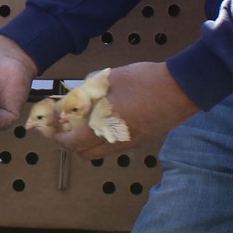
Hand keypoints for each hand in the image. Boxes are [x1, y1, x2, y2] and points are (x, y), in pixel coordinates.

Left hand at [53, 62, 197, 158]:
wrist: (181, 88)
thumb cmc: (146, 81)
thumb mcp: (111, 79)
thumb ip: (89, 88)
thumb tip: (76, 94)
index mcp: (106, 126)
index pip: (73, 143)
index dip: (59, 137)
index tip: (51, 129)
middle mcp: (116, 140)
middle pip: (85, 153)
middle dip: (70, 144)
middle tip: (63, 129)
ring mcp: (130, 142)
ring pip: (101, 151)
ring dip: (86, 143)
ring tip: (82, 125)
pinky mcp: (141, 139)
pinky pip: (115, 146)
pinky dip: (102, 139)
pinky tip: (102, 122)